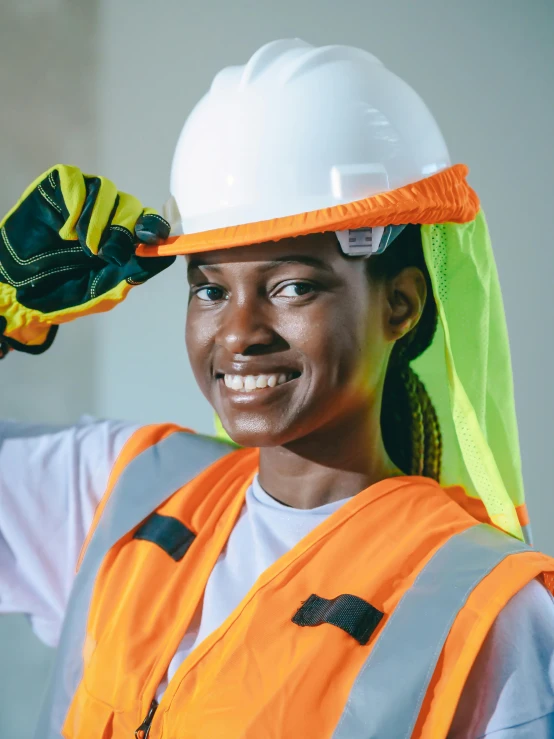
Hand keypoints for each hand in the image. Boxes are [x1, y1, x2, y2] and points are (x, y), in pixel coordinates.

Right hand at [0, 164, 174, 356]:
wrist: (20, 290)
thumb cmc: (66, 291)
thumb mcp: (107, 289)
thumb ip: (137, 271)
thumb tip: (167, 253)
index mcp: (126, 238)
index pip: (151, 222)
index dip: (154, 226)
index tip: (149, 238)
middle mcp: (109, 213)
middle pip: (132, 205)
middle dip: (122, 230)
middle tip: (103, 254)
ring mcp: (85, 198)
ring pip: (106, 190)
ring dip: (98, 219)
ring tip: (83, 245)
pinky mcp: (59, 186)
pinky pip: (76, 180)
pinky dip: (75, 205)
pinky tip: (65, 231)